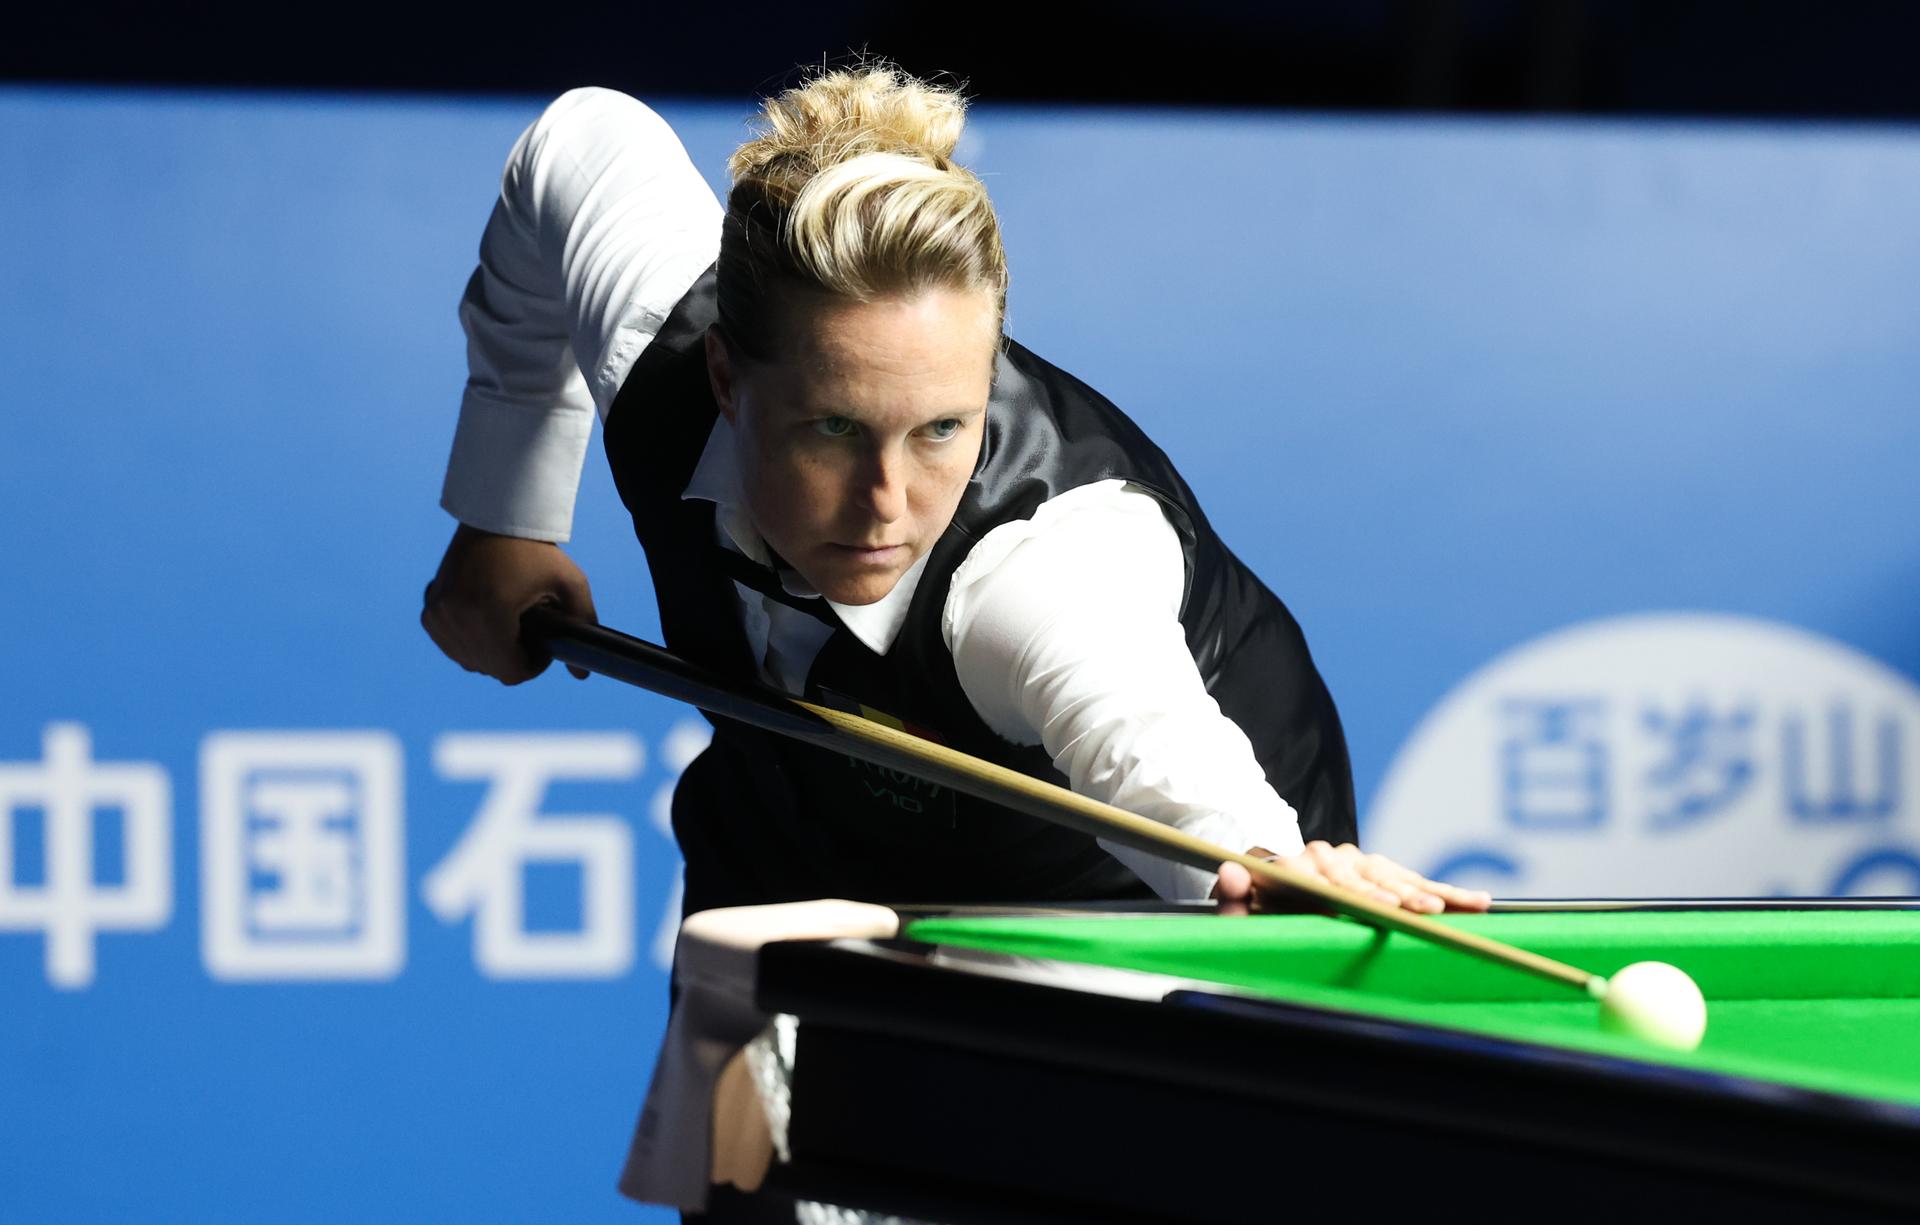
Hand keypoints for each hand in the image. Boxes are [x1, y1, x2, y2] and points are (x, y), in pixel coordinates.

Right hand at [420, 523, 597, 683]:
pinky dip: (471, 641)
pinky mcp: (429, 610)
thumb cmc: (534, 549)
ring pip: (469, 660)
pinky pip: (451, 644)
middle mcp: (456, 618)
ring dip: (492, 652)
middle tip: (531, 632)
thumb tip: (583, 675)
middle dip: (514, 658)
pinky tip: (489, 622)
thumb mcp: (570, 582)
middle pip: (490, 668)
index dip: (534, 664)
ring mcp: (438, 615)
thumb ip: (582, 625)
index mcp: (488, 615)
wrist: (492, 516)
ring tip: (512, 627)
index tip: (545, 644)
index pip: (511, 671)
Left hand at [1213, 841, 1491, 916]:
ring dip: (1424, 894)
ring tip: (1450, 910)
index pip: (1323, 879)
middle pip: (1363, 877)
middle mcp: (1326, 857)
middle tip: (1420, 910)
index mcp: (1293, 867)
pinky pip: (1415, 882)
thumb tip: (1228, 871)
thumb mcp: (1238, 911)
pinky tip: (1477, 902)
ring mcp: (1355, 861)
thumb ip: (1232, 899)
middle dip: (1394, 895)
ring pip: (1393, 877)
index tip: (1379, 907)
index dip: (1352, 894)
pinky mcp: (1379, 870)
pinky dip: (1445, 893)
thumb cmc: (1258, 913)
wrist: (1271, 892)